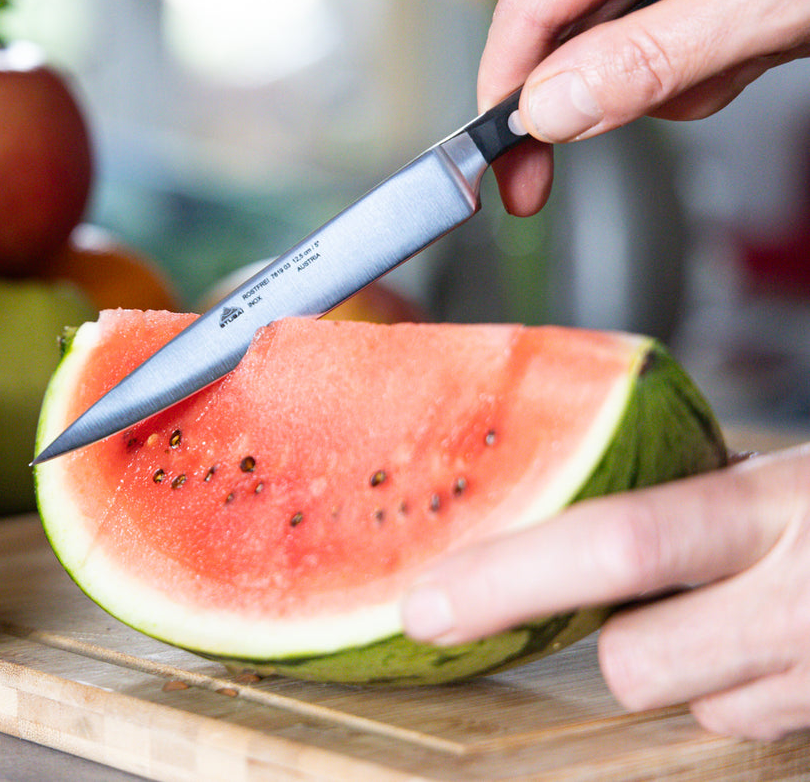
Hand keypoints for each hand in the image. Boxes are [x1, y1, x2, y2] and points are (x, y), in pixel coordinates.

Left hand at [400, 444, 809, 739]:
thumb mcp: (799, 468)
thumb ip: (708, 493)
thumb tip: (569, 521)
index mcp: (784, 506)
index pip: (619, 546)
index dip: (509, 579)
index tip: (423, 605)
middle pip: (636, 665)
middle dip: (618, 640)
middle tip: (632, 597)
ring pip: (699, 707)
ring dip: (694, 667)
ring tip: (746, 603)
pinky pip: (756, 727)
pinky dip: (748, 690)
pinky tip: (787, 637)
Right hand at [480, 0, 809, 215]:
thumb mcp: (770, 8)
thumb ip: (648, 62)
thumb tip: (546, 109)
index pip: (531, 2)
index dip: (508, 92)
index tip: (506, 167)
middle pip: (571, 15)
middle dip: (619, 79)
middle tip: (684, 98)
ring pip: (616, 20)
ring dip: (671, 65)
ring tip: (749, 53)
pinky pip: (658, 2)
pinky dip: (696, 41)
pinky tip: (748, 37)